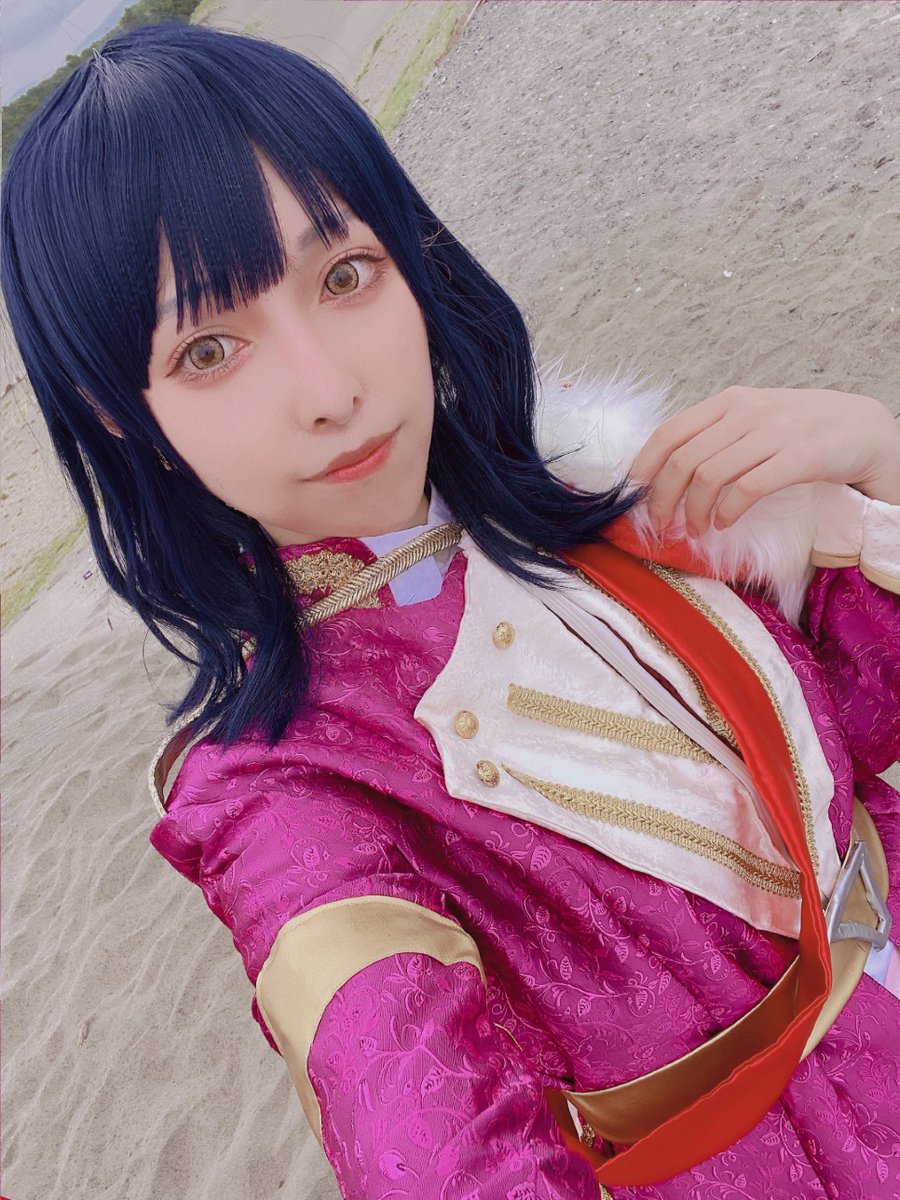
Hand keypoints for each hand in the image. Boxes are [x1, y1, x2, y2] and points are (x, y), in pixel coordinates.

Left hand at [627, 386, 899, 536]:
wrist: (863, 428)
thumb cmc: (801, 430)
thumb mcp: (754, 420)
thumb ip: (716, 436)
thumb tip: (667, 470)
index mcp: (728, 402)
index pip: (669, 433)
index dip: (644, 467)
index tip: (634, 495)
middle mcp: (746, 412)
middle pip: (683, 460)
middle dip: (663, 500)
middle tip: (662, 525)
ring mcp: (773, 432)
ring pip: (710, 477)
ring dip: (694, 512)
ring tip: (696, 529)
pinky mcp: (799, 457)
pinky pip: (747, 489)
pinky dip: (727, 512)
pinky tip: (724, 523)